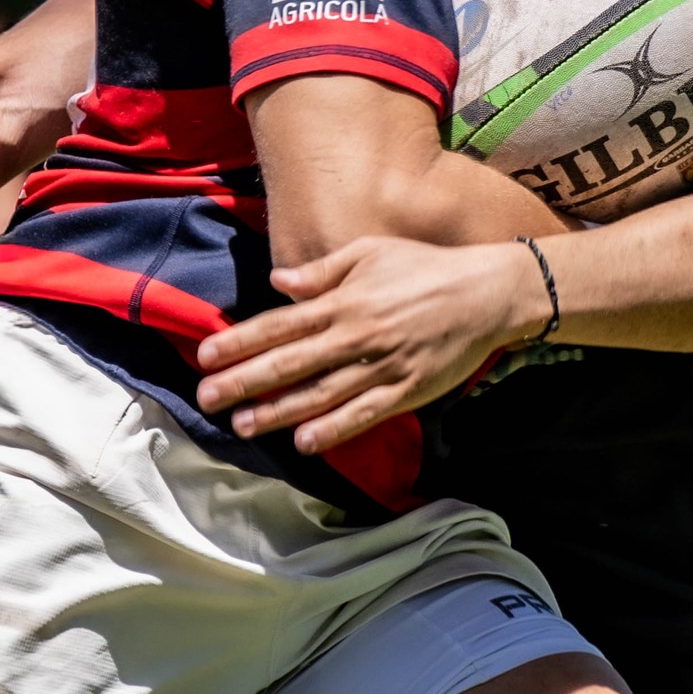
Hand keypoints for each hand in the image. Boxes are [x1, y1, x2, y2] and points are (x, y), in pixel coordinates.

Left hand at [195, 236, 548, 452]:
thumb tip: (277, 281)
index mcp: (343, 300)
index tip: (206, 356)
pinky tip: (305, 441)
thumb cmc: (425, 267)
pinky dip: (334, 428)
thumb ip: (322, 270)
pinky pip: (364, 413)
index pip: (280, 324)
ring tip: (243, 425)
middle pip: (290, 363)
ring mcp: (381, 365)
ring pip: (320, 394)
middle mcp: (356, 334)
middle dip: (244, 381)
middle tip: (206, 398)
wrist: (486, 292)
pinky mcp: (407, 390)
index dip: (240, 342)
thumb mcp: (371, 252)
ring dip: (278, 411)